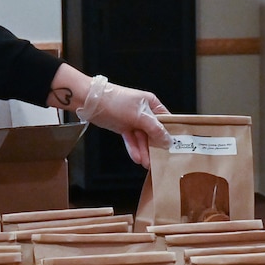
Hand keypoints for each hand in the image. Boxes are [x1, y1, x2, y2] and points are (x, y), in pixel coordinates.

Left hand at [51, 67, 168, 167]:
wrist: (91, 101)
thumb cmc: (116, 102)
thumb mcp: (140, 115)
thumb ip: (155, 129)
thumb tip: (168, 140)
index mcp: (152, 103)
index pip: (165, 120)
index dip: (169, 133)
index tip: (173, 147)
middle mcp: (144, 112)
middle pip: (154, 132)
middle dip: (155, 147)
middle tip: (158, 160)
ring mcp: (133, 120)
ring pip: (142, 138)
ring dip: (144, 150)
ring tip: (146, 163)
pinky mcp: (123, 126)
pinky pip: (131, 139)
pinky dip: (134, 148)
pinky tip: (137, 157)